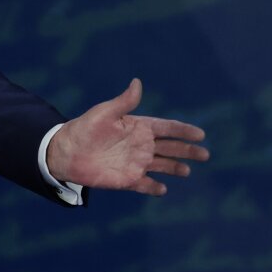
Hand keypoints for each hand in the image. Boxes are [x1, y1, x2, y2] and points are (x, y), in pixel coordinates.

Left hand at [47, 78, 207, 195]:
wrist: (65, 152)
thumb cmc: (84, 128)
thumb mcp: (104, 113)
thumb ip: (124, 102)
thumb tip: (137, 82)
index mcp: (138, 127)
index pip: (166, 128)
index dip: (183, 130)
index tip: (200, 134)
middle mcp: (140, 145)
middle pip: (170, 148)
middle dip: (188, 151)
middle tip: (205, 154)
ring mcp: (135, 163)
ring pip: (162, 166)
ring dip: (176, 168)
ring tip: (187, 171)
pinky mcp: (127, 179)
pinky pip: (145, 185)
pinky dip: (154, 188)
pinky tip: (163, 189)